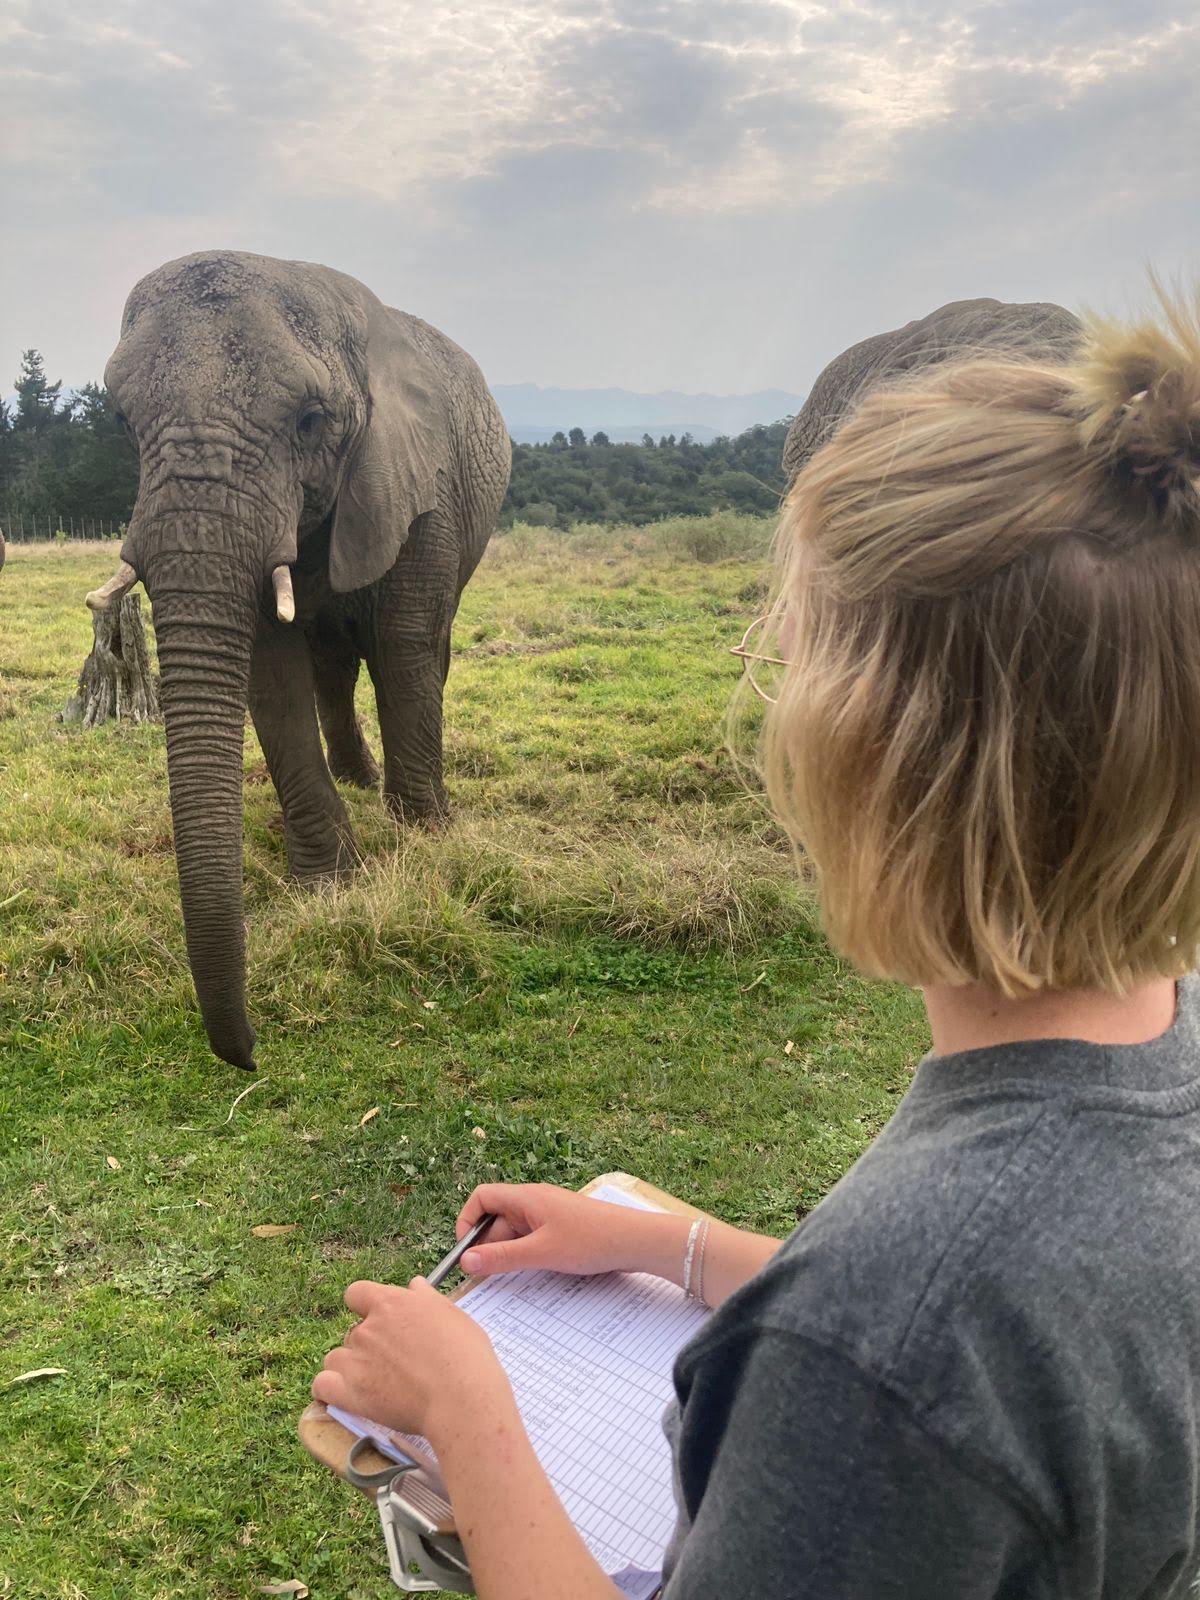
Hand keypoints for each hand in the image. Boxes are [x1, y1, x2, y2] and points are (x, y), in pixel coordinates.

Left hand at [311, 1277, 508, 1440]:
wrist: (460, 1396)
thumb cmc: (465, 1353)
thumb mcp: (451, 1314)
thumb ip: (426, 1299)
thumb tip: (414, 1285)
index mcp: (391, 1303)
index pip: (356, 1293)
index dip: (364, 1306)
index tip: (379, 1319)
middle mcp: (368, 1327)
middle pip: (353, 1332)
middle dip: (368, 1344)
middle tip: (393, 1362)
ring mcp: (356, 1359)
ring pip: (335, 1358)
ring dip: (348, 1367)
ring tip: (373, 1382)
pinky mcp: (350, 1392)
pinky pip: (322, 1385)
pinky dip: (329, 1390)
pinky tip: (345, 1395)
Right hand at [455, 1183, 654, 1278]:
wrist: (636, 1240)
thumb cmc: (591, 1241)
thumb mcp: (541, 1253)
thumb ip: (502, 1258)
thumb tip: (465, 1261)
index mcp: (526, 1198)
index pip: (482, 1197)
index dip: (467, 1222)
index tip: (466, 1252)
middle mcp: (534, 1202)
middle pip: (496, 1218)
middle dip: (486, 1244)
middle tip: (483, 1276)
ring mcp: (548, 1215)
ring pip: (514, 1231)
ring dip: (506, 1252)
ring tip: (508, 1278)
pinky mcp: (561, 1229)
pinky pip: (531, 1239)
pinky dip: (524, 1254)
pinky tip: (531, 1272)